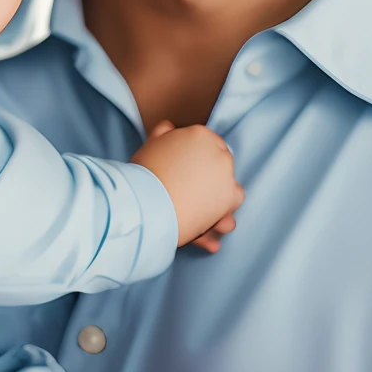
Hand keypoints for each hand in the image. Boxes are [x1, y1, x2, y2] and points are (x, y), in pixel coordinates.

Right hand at [132, 120, 243, 250]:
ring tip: (200, 225)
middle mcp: (218, 152)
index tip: (189, 178)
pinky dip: (217, 230)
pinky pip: (227, 216)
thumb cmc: (143, 174)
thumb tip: (170, 127)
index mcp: (200, 135)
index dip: (199, 166)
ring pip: (229, 194)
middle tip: (192, 202)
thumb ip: (163, 135)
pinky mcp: (229, 198)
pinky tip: (209, 243)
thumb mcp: (150, 146)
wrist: (144, 200)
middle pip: (221, 171)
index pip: (209, 148)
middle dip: (210, 187)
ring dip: (217, 211)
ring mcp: (227, 175)